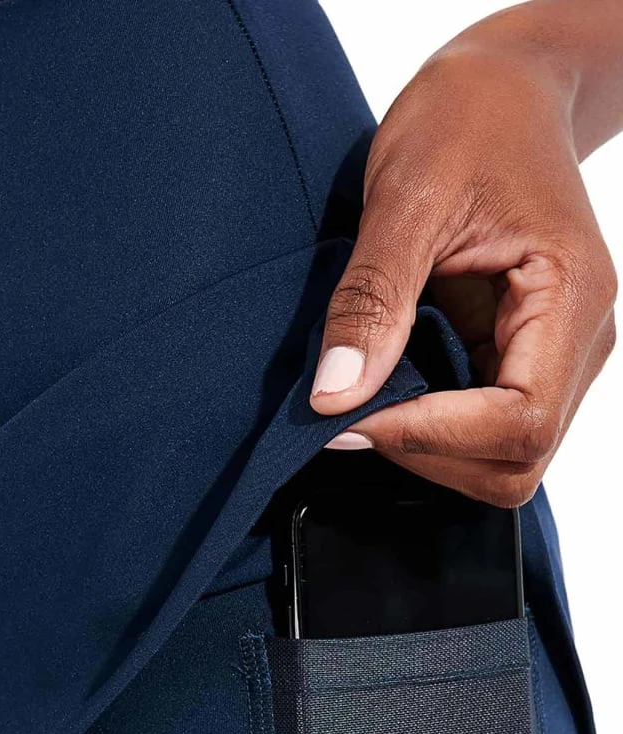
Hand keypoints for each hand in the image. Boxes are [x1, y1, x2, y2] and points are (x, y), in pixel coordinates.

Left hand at [309, 13, 617, 507]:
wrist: (502, 92)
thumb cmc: (467, 121)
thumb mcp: (404, 199)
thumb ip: (372, 301)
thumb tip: (336, 396)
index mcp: (570, 297)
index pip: (520, 421)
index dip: (432, 437)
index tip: (354, 417)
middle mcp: (577, 341)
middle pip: (517, 461)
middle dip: (429, 455)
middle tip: (353, 415)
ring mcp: (552, 357)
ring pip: (501, 461)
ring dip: (426, 449)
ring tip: (367, 398)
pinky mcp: (518, 360)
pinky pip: (480, 431)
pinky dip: (428, 428)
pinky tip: (387, 389)